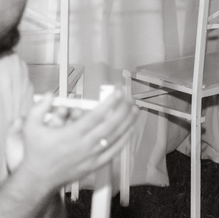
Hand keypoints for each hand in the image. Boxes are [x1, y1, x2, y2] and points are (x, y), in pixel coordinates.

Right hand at [13, 90, 135, 192]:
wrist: (37, 179)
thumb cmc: (36, 153)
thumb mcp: (31, 128)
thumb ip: (39, 108)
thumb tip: (50, 94)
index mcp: (71, 134)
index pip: (97, 115)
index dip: (110, 102)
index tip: (118, 92)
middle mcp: (84, 145)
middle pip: (111, 124)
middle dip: (123, 109)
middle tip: (129, 98)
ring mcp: (91, 156)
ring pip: (115, 137)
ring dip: (128, 122)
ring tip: (135, 110)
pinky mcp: (94, 165)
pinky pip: (114, 151)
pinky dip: (124, 140)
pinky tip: (130, 131)